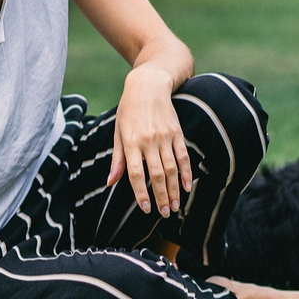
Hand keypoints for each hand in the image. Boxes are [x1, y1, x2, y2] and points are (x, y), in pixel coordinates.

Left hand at [107, 66, 191, 217]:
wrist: (148, 85)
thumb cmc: (128, 110)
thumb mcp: (118, 131)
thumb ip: (117, 158)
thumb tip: (110, 182)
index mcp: (130, 142)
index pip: (135, 173)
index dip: (141, 192)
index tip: (145, 208)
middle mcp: (148, 141)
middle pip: (156, 174)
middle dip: (161, 196)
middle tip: (165, 213)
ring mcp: (164, 136)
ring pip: (171, 168)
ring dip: (174, 189)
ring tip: (175, 206)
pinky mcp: (177, 132)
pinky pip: (183, 156)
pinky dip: (187, 172)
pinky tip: (188, 186)